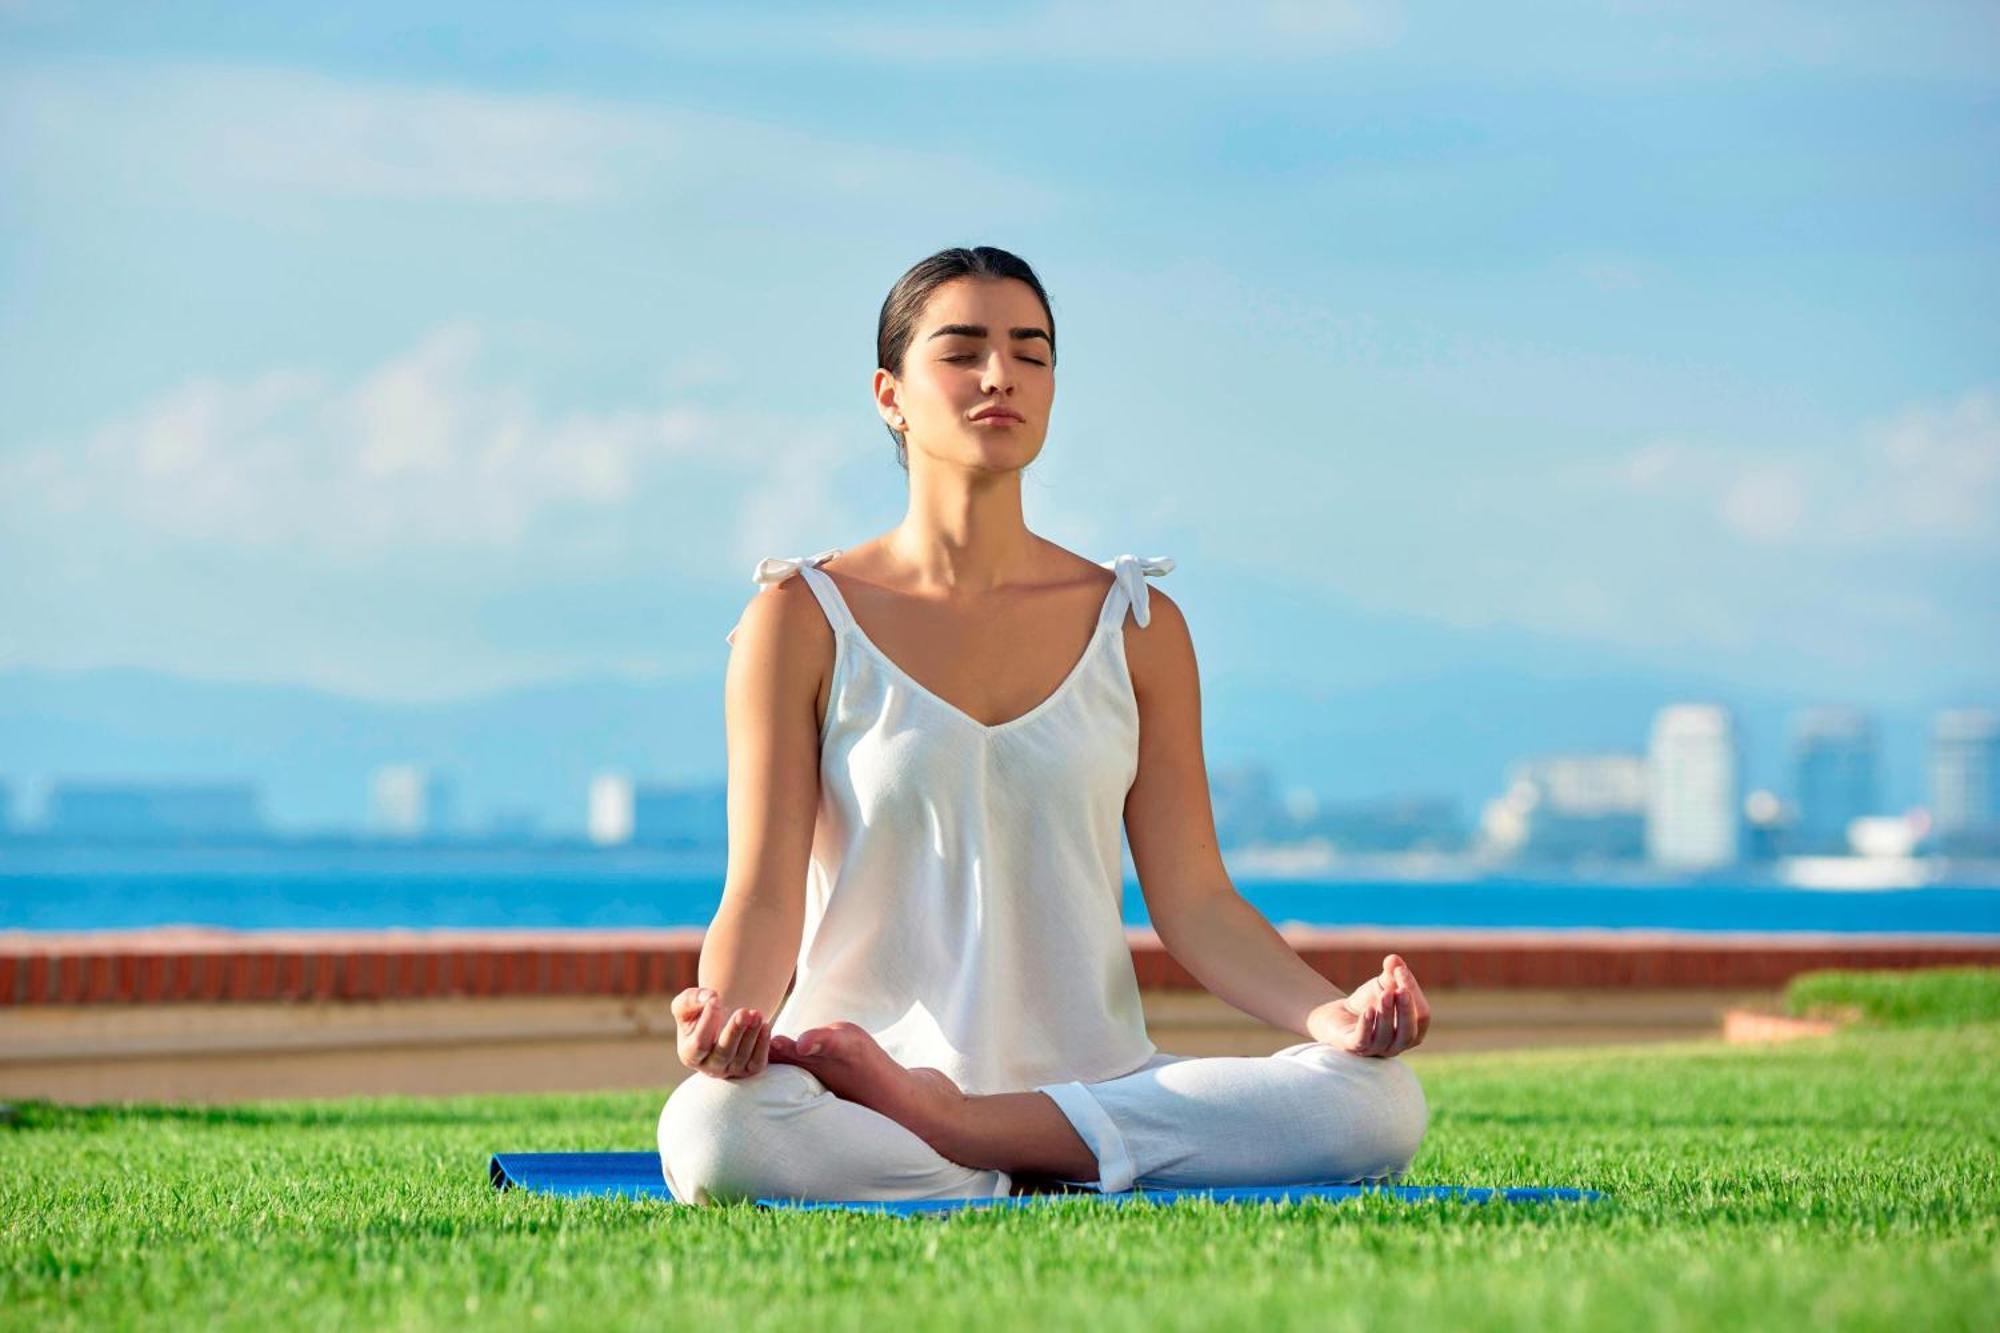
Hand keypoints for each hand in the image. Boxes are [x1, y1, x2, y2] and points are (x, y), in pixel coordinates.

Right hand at [670, 986, 770, 1078]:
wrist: (719, 1019)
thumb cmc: (698, 1012)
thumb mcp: (687, 1002)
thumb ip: (691, 999)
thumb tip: (710, 997)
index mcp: (689, 1054)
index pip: (698, 1044)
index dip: (707, 1023)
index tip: (715, 999)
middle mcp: (709, 1067)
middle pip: (723, 1054)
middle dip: (734, 1032)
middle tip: (743, 1012)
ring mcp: (730, 1070)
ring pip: (742, 1057)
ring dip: (751, 1034)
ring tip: (756, 1014)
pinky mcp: (748, 1069)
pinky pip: (757, 1063)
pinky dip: (763, 1045)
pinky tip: (765, 1026)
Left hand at [1308, 954, 1429, 1056]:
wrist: (1337, 1016)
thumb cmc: (1368, 1003)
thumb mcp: (1383, 985)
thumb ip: (1392, 972)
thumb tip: (1394, 960)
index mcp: (1412, 1031)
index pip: (1421, 1016)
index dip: (1413, 993)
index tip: (1400, 970)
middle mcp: (1397, 1045)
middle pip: (1409, 1033)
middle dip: (1405, 1011)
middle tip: (1400, 990)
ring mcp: (1376, 1049)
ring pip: (1386, 1037)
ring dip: (1386, 1014)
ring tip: (1385, 993)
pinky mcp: (1354, 1047)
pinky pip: (1363, 1041)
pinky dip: (1367, 1026)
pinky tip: (1368, 1010)